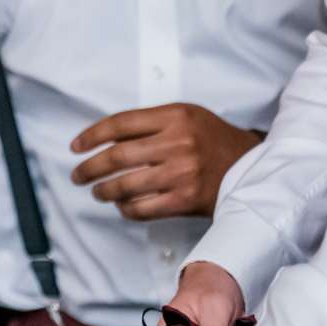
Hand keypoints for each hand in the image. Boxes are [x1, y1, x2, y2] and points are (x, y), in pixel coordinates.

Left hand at [68, 105, 262, 221]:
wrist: (250, 166)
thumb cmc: (212, 139)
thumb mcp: (186, 117)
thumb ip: (151, 124)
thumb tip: (106, 140)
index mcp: (175, 116)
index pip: (120, 124)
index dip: (92, 135)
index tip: (76, 147)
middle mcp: (177, 143)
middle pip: (117, 157)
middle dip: (89, 168)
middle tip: (77, 175)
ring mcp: (181, 174)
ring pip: (125, 186)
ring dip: (104, 191)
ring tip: (97, 192)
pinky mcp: (185, 200)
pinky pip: (142, 209)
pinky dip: (126, 209)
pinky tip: (122, 206)